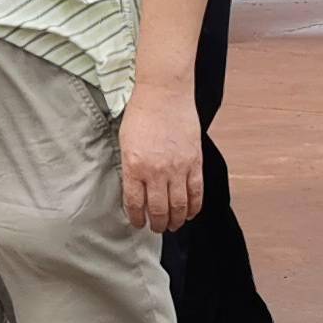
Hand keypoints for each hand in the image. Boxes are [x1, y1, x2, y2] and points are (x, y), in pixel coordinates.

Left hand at [118, 89, 207, 232]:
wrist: (164, 93)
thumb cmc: (141, 114)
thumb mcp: (125, 143)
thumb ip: (130, 169)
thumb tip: (136, 192)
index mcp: (134, 166)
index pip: (135, 204)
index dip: (137, 219)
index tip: (137, 224)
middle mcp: (156, 171)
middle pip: (158, 210)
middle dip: (157, 225)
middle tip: (156, 228)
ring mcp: (178, 168)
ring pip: (179, 206)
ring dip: (176, 220)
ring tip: (172, 225)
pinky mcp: (194, 162)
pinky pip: (196, 193)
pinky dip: (194, 207)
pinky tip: (190, 213)